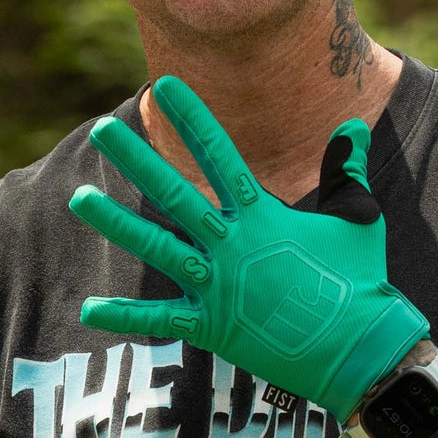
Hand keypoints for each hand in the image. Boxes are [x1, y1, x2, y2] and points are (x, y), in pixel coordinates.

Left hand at [68, 76, 428, 421]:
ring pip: (156, 247)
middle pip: (175, 193)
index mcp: (263, 217)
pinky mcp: (211, 327)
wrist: (359, 350)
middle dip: (136, 160)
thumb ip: (346, 170)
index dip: (192, 119)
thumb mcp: (358, 218)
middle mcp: (232, 246)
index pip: (220, 156)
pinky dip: (124, 316)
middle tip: (101, 130)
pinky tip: (87, 309)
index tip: (165, 87)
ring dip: (116, 222)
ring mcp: (217, 287)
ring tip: (78, 197)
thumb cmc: (359, 281)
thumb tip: (348, 125)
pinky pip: (161, 318)